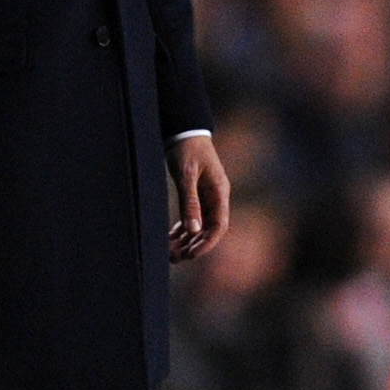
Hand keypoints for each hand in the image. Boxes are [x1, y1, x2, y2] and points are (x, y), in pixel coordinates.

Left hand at [169, 133, 229, 262]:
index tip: (191, 255)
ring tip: (170, 254)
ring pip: (199, 227)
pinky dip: (182, 231)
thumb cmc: (187, 149)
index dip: (207, 243)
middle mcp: (216, 198)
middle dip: (194, 246)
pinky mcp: (196, 196)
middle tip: (175, 258)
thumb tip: (194, 230)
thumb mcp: (187, 175)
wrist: (184, 131)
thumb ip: (190, 202)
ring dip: (186, 241)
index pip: (219, 226)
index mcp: (219, 193)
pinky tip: (170, 240)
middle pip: (209, 230)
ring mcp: (206, 198)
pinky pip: (191, 218)